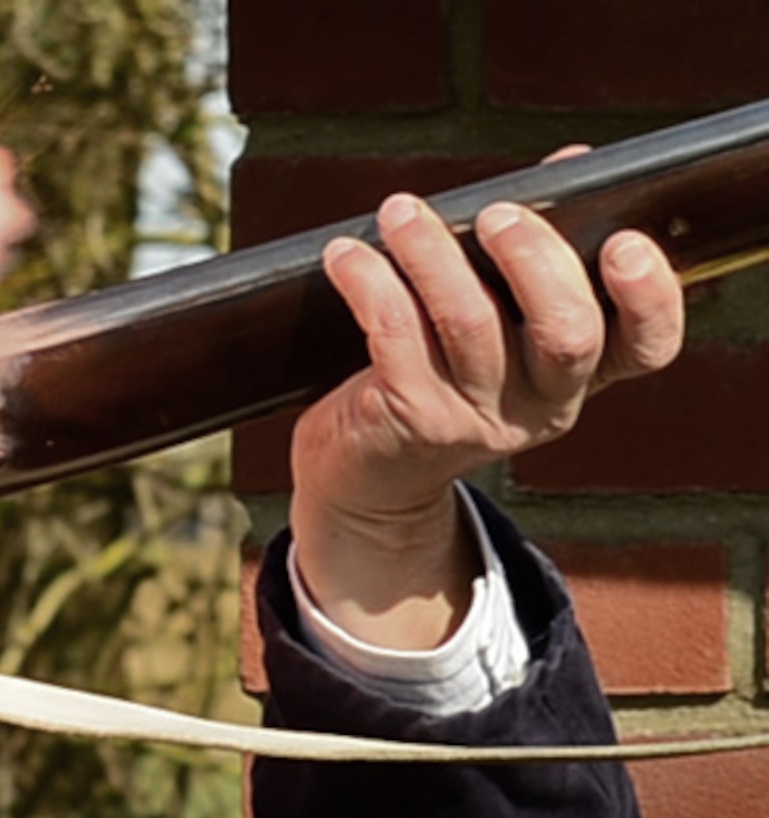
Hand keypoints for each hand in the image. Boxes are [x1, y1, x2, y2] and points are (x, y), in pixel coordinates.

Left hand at [290, 192, 683, 647]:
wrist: (367, 476)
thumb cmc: (439, 371)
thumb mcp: (499, 321)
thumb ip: (535, 248)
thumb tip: (571, 164)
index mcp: (579, 374)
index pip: (647, 346)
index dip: (650, 297)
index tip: (623, 243)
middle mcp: (541, 404)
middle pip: (567, 332)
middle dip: (535, 259)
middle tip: (495, 212)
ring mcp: (476, 418)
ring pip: (469, 323)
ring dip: (431, 253)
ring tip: (398, 212)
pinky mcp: (410, 420)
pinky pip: (395, 336)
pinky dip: (370, 283)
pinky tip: (345, 255)